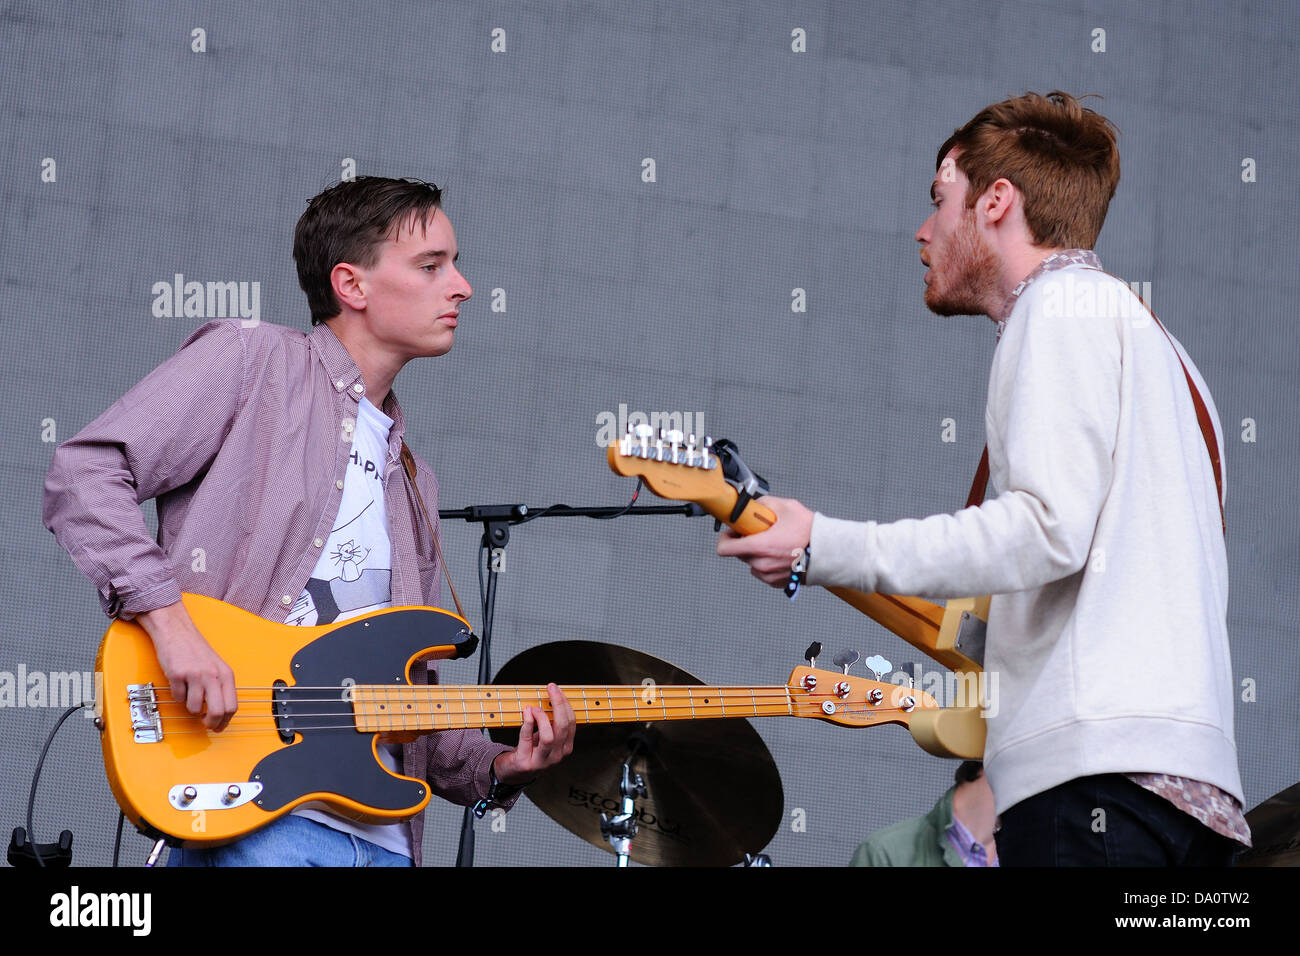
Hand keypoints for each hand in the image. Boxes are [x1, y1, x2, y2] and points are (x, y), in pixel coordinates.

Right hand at [137, 601, 237, 731]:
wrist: (177, 632)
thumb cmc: (196, 651)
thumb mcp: (217, 668)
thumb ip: (221, 687)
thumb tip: (222, 714)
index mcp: (226, 674)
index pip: (232, 706)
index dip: (225, 721)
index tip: (219, 727)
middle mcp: (213, 675)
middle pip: (217, 711)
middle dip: (210, 723)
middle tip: (205, 724)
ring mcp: (195, 675)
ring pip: (194, 708)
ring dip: (190, 707)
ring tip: (189, 694)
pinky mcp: (178, 675)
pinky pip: (178, 698)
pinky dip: (177, 696)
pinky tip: (179, 684)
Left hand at [493, 683, 575, 784]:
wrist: (514, 772)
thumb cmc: (531, 750)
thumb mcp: (546, 737)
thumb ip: (552, 722)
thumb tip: (553, 697)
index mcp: (566, 747)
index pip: (571, 723)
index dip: (565, 704)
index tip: (557, 689)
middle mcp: (557, 755)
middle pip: (563, 727)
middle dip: (558, 704)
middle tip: (551, 688)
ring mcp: (542, 762)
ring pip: (549, 737)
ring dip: (542, 717)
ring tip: (535, 707)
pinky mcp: (526, 762)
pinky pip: (527, 739)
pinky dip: (527, 723)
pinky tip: (526, 712)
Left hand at [716, 495, 814, 587]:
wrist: (829, 552)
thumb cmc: (810, 532)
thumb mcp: (786, 507)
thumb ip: (764, 504)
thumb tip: (753, 506)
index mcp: (759, 547)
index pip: (724, 548)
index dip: (726, 537)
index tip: (735, 531)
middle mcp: (761, 564)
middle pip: (739, 553)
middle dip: (746, 542)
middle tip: (761, 533)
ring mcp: (768, 575)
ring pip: (751, 562)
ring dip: (757, 553)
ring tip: (775, 544)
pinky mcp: (776, 582)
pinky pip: (762, 572)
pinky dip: (767, 563)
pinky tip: (781, 554)